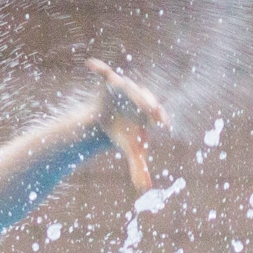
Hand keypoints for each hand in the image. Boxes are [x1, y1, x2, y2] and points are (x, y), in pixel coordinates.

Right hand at [87, 58, 168, 191]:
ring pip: (125, 85)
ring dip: (122, 84)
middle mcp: (138, 96)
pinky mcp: (108, 83)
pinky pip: (102, 73)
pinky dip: (97, 68)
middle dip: (145, 100)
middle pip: (143, 97)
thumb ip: (138, 168)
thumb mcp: (133, 150)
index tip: (162, 122)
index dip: (159, 116)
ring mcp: (123, 88)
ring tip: (118, 84)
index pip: (157, 112)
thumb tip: (144, 189)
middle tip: (149, 106)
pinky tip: (90, 64)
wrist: (108, 123)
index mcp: (148, 111)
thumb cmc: (126, 135)